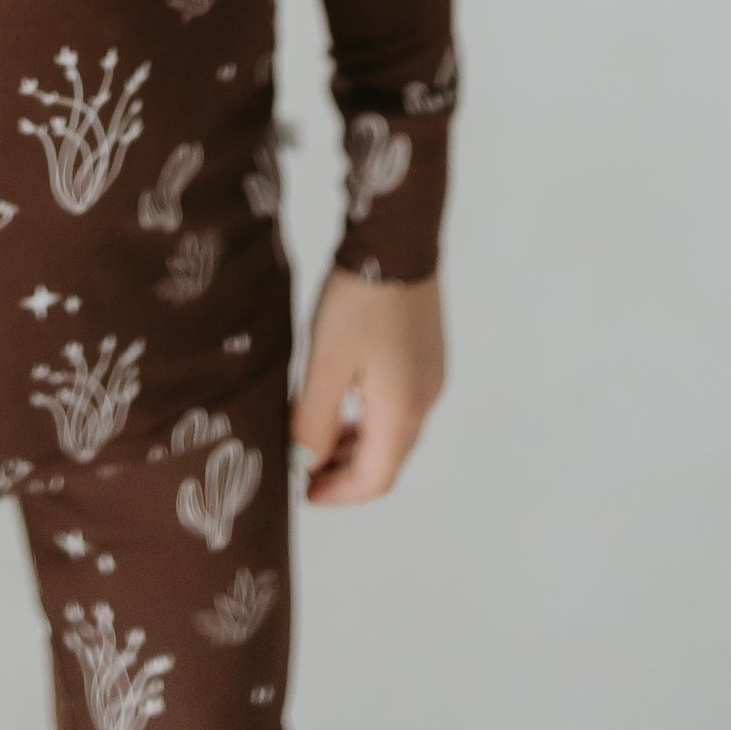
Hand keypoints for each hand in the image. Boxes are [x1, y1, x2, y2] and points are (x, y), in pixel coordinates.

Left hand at [288, 265, 445, 504]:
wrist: (398, 236)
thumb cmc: (360, 301)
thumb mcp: (327, 361)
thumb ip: (314, 419)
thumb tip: (304, 465)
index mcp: (403, 412)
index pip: (374, 480)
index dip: (336, 494)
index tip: (299, 492)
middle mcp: (425, 401)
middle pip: (387, 460)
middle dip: (344, 471)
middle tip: (301, 465)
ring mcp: (431, 376)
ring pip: (393, 431)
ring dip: (356, 443)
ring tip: (314, 433)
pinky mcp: (427, 353)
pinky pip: (398, 404)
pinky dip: (369, 415)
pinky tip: (342, 396)